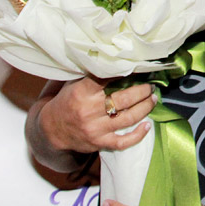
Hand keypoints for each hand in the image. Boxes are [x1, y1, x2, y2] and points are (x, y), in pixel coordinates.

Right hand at [36, 77, 156, 153]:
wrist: (51, 129)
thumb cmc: (67, 101)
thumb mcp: (74, 84)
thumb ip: (94, 76)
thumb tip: (119, 62)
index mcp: (82, 92)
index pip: (107, 78)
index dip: (125, 72)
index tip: (138, 67)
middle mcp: (89, 110)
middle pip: (124, 98)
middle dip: (142, 91)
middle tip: (150, 86)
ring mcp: (95, 129)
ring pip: (128, 118)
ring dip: (145, 108)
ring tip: (153, 99)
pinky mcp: (99, 143)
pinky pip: (122, 142)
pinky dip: (137, 135)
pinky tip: (147, 126)